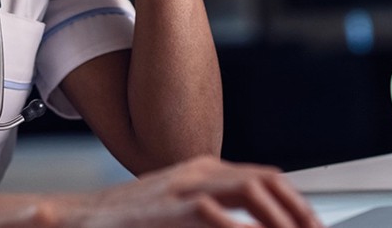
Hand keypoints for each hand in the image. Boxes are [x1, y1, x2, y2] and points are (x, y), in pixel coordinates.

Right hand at [59, 156, 323, 227]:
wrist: (79, 219)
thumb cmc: (128, 222)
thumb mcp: (178, 207)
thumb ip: (214, 210)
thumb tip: (247, 223)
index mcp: (203, 169)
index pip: (266, 179)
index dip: (296, 203)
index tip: (312, 225)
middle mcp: (199, 171)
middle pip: (267, 182)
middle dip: (299, 210)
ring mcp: (186, 187)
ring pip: (253, 191)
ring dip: (281, 217)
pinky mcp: (172, 209)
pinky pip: (220, 214)